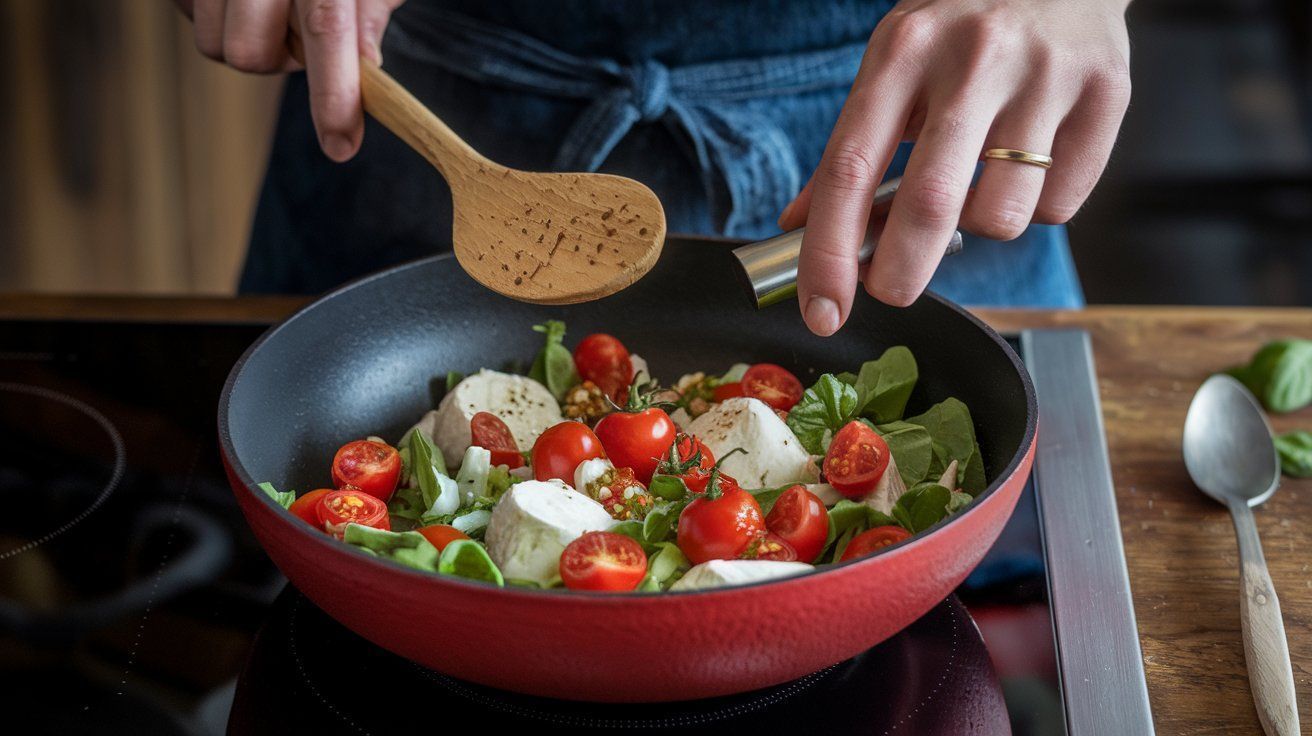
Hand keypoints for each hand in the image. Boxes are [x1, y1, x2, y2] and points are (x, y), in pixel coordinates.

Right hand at [175, 0, 405, 160]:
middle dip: (278, 62)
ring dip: (249, 42)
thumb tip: (367, 70)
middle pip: (249, 52)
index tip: (342, 146)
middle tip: (303, 38)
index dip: (333, 96)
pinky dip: (219, 16)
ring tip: (274, 8)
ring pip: (215, 43)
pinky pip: (190, 15)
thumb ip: (370, 10)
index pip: (325, 31)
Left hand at [780, 0, 1130, 334]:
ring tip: (982, 181)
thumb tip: (799, 228)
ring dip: (981, 227)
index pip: (849, 169)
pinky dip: (1037, 207)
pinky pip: (1059, 206)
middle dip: (900, 273)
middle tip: (891, 290)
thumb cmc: (962, 27)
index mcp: (903, 52)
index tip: (822, 310)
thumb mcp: (893, 66)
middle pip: (930, 205)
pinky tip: (1033, 162)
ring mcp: (1046, 76)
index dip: (828, 254)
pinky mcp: (1107, 93)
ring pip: (1002, 217)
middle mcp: (974, 59)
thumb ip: (851, 150)